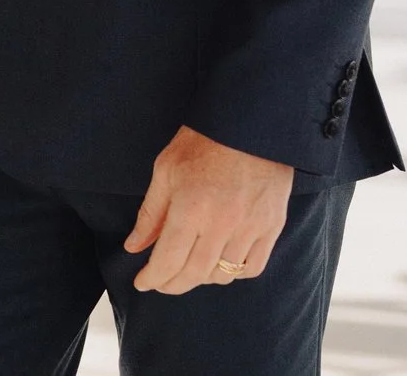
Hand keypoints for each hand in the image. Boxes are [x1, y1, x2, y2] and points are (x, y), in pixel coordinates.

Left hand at [125, 126, 292, 293]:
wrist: (250, 123)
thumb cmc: (202, 142)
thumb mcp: (166, 170)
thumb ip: (151, 213)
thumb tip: (134, 246)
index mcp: (191, 208)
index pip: (168, 260)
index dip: (153, 277)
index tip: (142, 282)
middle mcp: (222, 224)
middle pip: (194, 274)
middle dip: (172, 284)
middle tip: (160, 282)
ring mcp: (251, 227)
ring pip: (223, 275)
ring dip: (201, 278)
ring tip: (188, 268)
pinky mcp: (272, 226)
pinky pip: (252, 267)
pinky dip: (234, 273)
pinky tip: (220, 264)